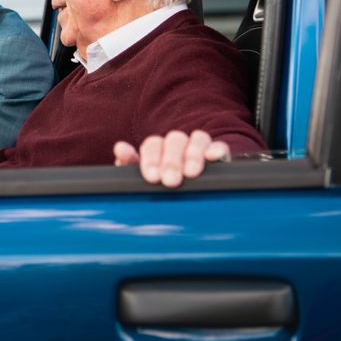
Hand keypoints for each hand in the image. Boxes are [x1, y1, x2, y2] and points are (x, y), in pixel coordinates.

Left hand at [113, 130, 229, 187]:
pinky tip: (213, 157)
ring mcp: (199, 147)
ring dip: (192, 155)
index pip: (153, 144)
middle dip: (171, 161)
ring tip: (190, 174)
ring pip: (197, 139)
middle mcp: (178, 144)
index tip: (152, 178)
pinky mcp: (219, 156)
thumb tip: (120, 148)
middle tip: (170, 181)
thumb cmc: (161, 188)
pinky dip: (217, 149)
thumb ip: (129, 165)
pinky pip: (220, 146)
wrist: (189, 202)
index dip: (151, 159)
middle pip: (174, 140)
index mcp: (157, 148)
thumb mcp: (143, 179)